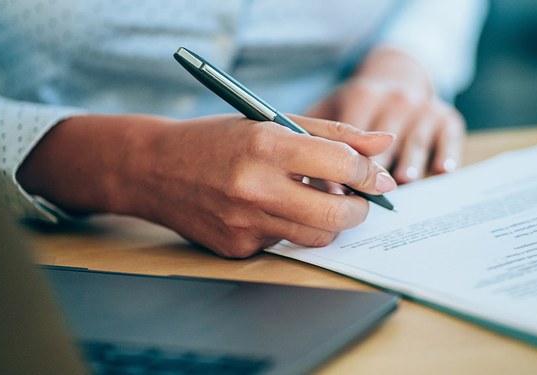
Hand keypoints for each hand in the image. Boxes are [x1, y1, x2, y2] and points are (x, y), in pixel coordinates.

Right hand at [18, 114, 395, 257]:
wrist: (153, 168)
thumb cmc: (218, 140)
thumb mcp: (272, 122)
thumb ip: (332, 134)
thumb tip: (382, 145)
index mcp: (266, 145)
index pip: (341, 165)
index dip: (370, 173)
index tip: (378, 178)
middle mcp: (254, 187)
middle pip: (336, 215)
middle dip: (360, 210)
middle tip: (359, 201)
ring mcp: (243, 223)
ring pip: (315, 238)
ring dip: (329, 224)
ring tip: (317, 203)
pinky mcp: (235, 248)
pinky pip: (283, 245)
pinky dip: (288, 229)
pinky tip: (269, 211)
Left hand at [306, 46, 464, 183]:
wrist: (398, 76)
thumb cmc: (356, 104)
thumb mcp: (332, 108)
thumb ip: (317, 139)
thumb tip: (304, 180)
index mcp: (362, 95)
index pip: (353, 135)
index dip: (343, 165)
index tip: (335, 190)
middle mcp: (396, 99)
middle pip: (386, 143)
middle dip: (375, 171)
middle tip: (366, 197)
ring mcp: (423, 107)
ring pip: (416, 141)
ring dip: (410, 162)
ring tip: (405, 180)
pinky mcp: (447, 117)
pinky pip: (449, 138)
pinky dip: (447, 153)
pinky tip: (442, 170)